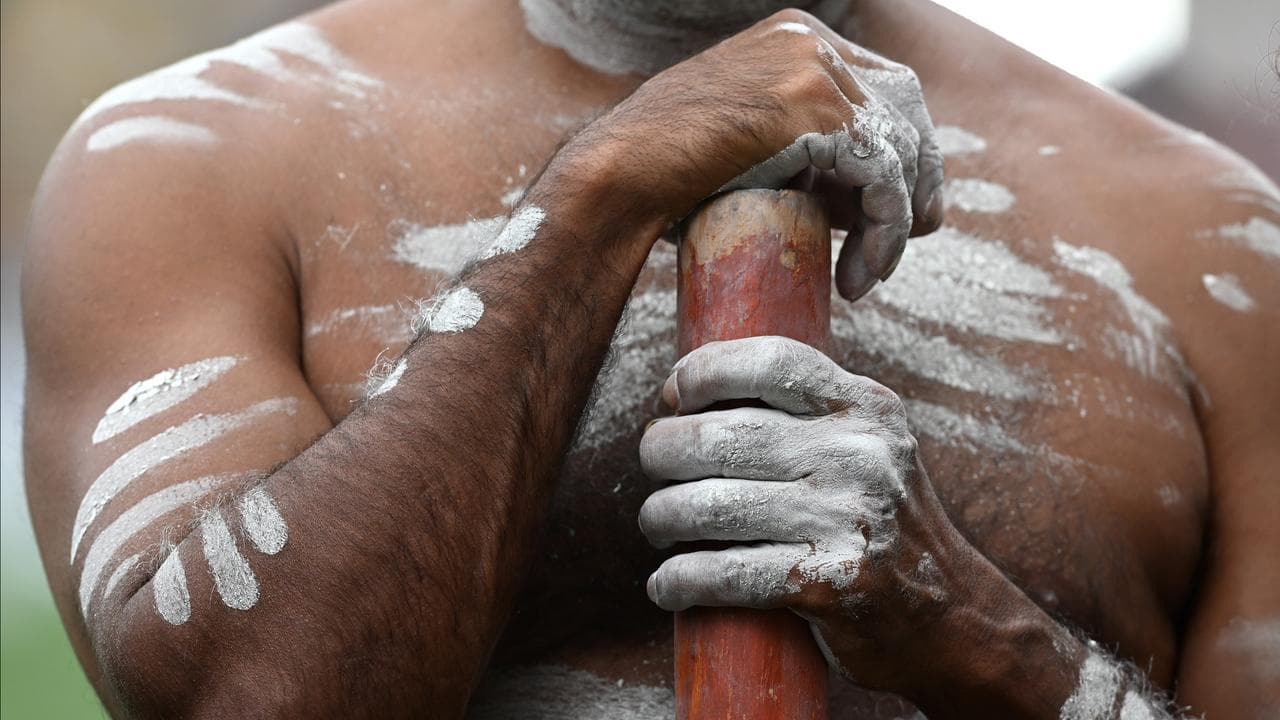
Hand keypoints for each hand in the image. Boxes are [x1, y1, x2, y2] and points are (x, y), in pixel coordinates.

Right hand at [552, 9, 943, 300]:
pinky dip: (884, 231)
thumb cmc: (665, 173)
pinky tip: (860, 273)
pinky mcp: (818, 110)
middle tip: (908, 240)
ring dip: (894, 223)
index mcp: (795, 37)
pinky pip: (883, 178)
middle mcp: (812, 41)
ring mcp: (816, 68)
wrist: (621, 174)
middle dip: (916, 179)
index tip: (899, 208)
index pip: (883, 85)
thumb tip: (849, 191)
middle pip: (906, 108)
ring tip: (867, 276)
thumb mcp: (747, 140)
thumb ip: (797, 143)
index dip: (902, 148)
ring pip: (899, 149)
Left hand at [637, 336, 971, 693]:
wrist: (950, 618)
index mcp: (866, 407)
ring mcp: (845, 520)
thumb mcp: (868, 445)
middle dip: (663, 451)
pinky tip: (667, 585)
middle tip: (655, 467)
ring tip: (657, 524)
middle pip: (719, 436)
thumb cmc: (881, 523)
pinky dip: (678, 580)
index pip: (767, 362)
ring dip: (660, 518)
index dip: (701, 373)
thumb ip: (804, 411)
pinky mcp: (826, 584)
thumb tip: (691, 389)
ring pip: (708, 507)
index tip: (675, 398)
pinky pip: (721, 574)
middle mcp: (859, 455)